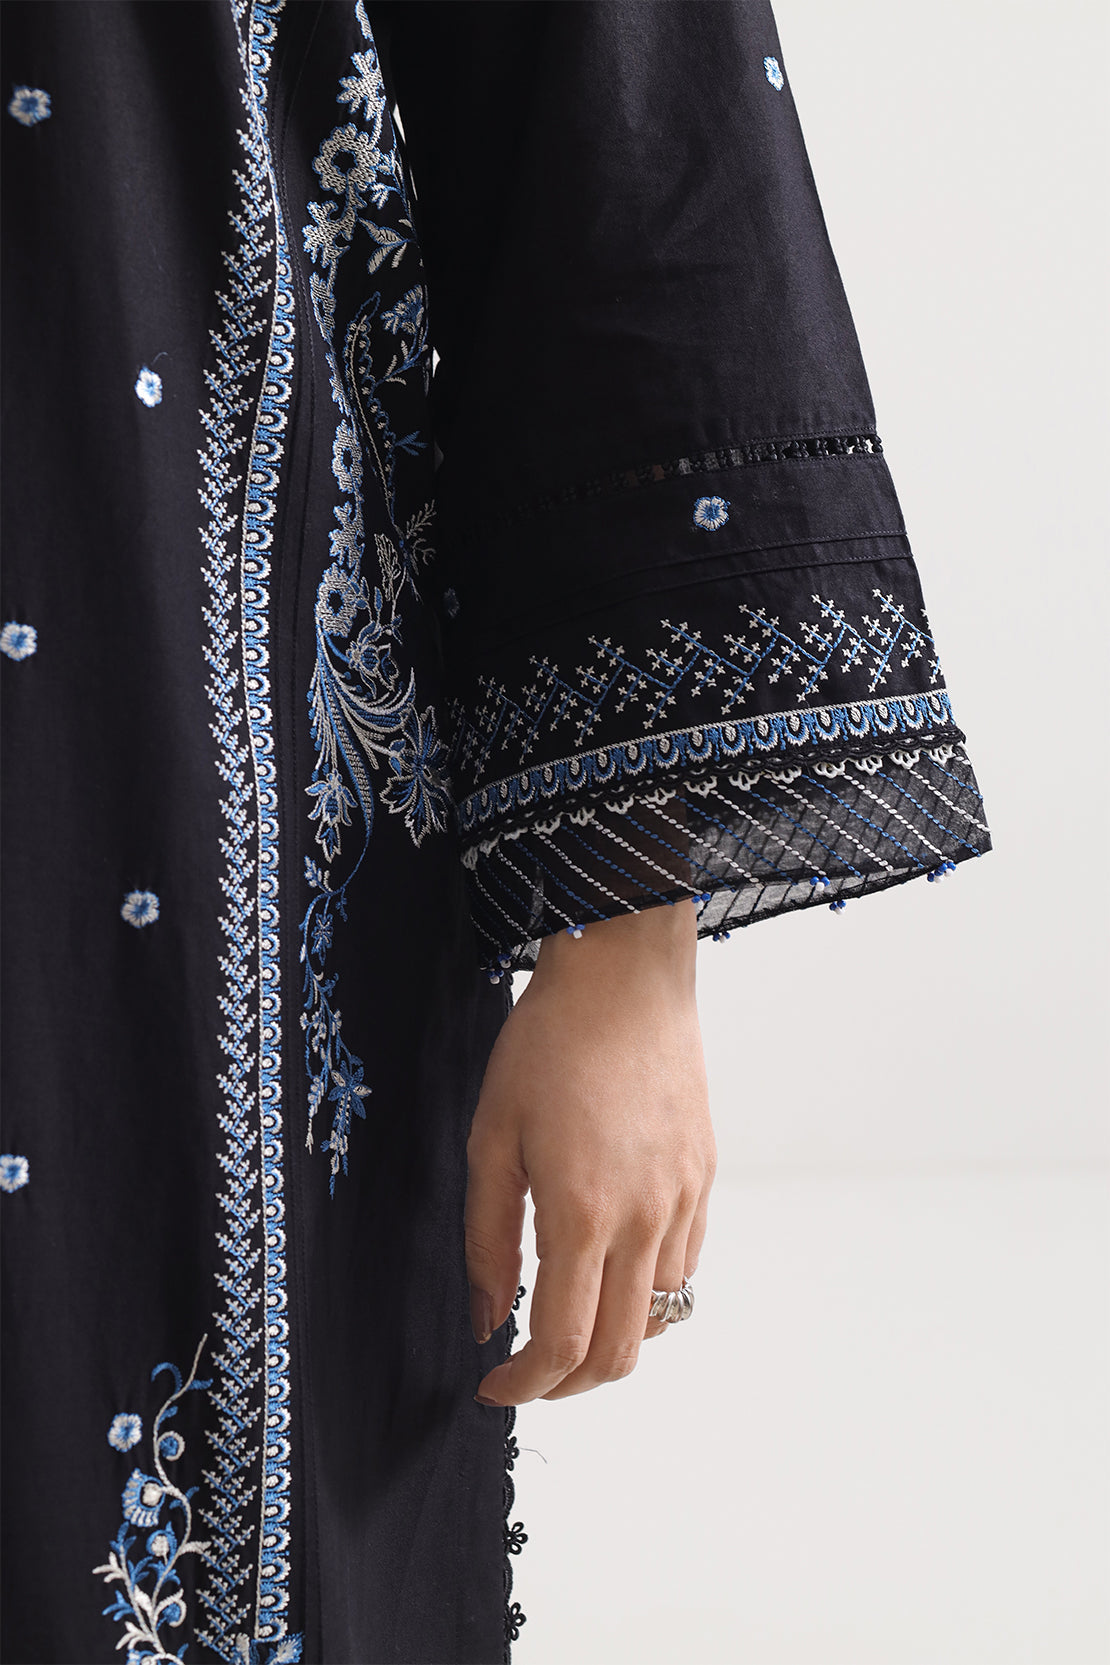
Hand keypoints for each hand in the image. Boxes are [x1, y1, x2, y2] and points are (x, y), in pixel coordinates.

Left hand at [465, 900, 715, 1404]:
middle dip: (568, 1385)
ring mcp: (685, 1200)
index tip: (493, 1388)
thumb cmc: (548, 1045)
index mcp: (584, 1213)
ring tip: (566, 1310)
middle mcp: (647, 1218)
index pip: (563, 1345)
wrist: (626, 977)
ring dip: (611, 1335)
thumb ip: (487, 1240)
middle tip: (527, 1374)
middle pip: (621, 1353)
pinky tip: (610, 1259)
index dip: (524, 1387)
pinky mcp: (705, 1177)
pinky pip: (684, 1264)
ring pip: (660, 1313)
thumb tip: (486, 1320)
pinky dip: (647, 1288)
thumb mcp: (491, 1139)